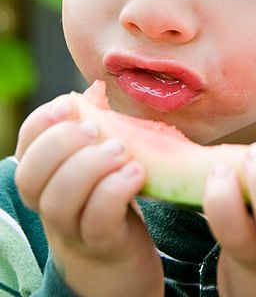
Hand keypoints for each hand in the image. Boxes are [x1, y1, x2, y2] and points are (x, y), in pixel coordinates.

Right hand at [15, 95, 163, 296]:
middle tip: (98, 130)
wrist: (118, 259)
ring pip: (60, 200)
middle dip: (63, 143)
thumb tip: (96, 90)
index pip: (27, 144)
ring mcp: (72, 228)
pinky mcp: (102, 244)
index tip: (70, 105)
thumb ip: (93, 131)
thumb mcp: (95, 161)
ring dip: (90, 166)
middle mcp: (48, 203)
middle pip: (33, 174)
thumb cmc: (107, 198)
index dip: (43, 121)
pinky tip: (136, 172)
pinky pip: (97, 220)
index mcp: (46, 175)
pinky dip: (114, 191)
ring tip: (120, 150)